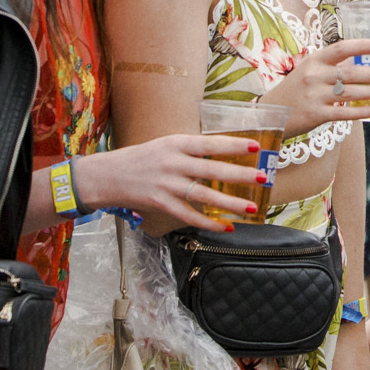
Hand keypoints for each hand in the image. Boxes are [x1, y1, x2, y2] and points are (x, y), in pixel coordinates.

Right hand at [75, 135, 264, 231]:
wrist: (107, 175)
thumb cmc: (142, 158)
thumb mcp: (166, 145)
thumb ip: (192, 150)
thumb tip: (224, 155)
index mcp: (176, 143)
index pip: (209, 143)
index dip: (233, 145)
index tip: (256, 147)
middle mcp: (172, 162)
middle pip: (212, 170)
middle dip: (240, 175)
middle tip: (263, 178)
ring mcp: (166, 184)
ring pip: (204, 195)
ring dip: (230, 204)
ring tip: (251, 208)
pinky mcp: (160, 203)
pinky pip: (189, 215)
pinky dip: (209, 222)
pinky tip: (225, 226)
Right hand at [278, 38, 369, 134]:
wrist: (270, 113)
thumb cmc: (296, 89)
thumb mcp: (309, 70)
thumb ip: (331, 66)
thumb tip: (363, 62)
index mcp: (314, 60)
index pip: (341, 48)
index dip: (362, 46)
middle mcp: (314, 76)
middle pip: (351, 72)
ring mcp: (314, 95)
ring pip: (351, 93)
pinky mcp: (315, 114)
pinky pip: (344, 113)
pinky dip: (362, 112)